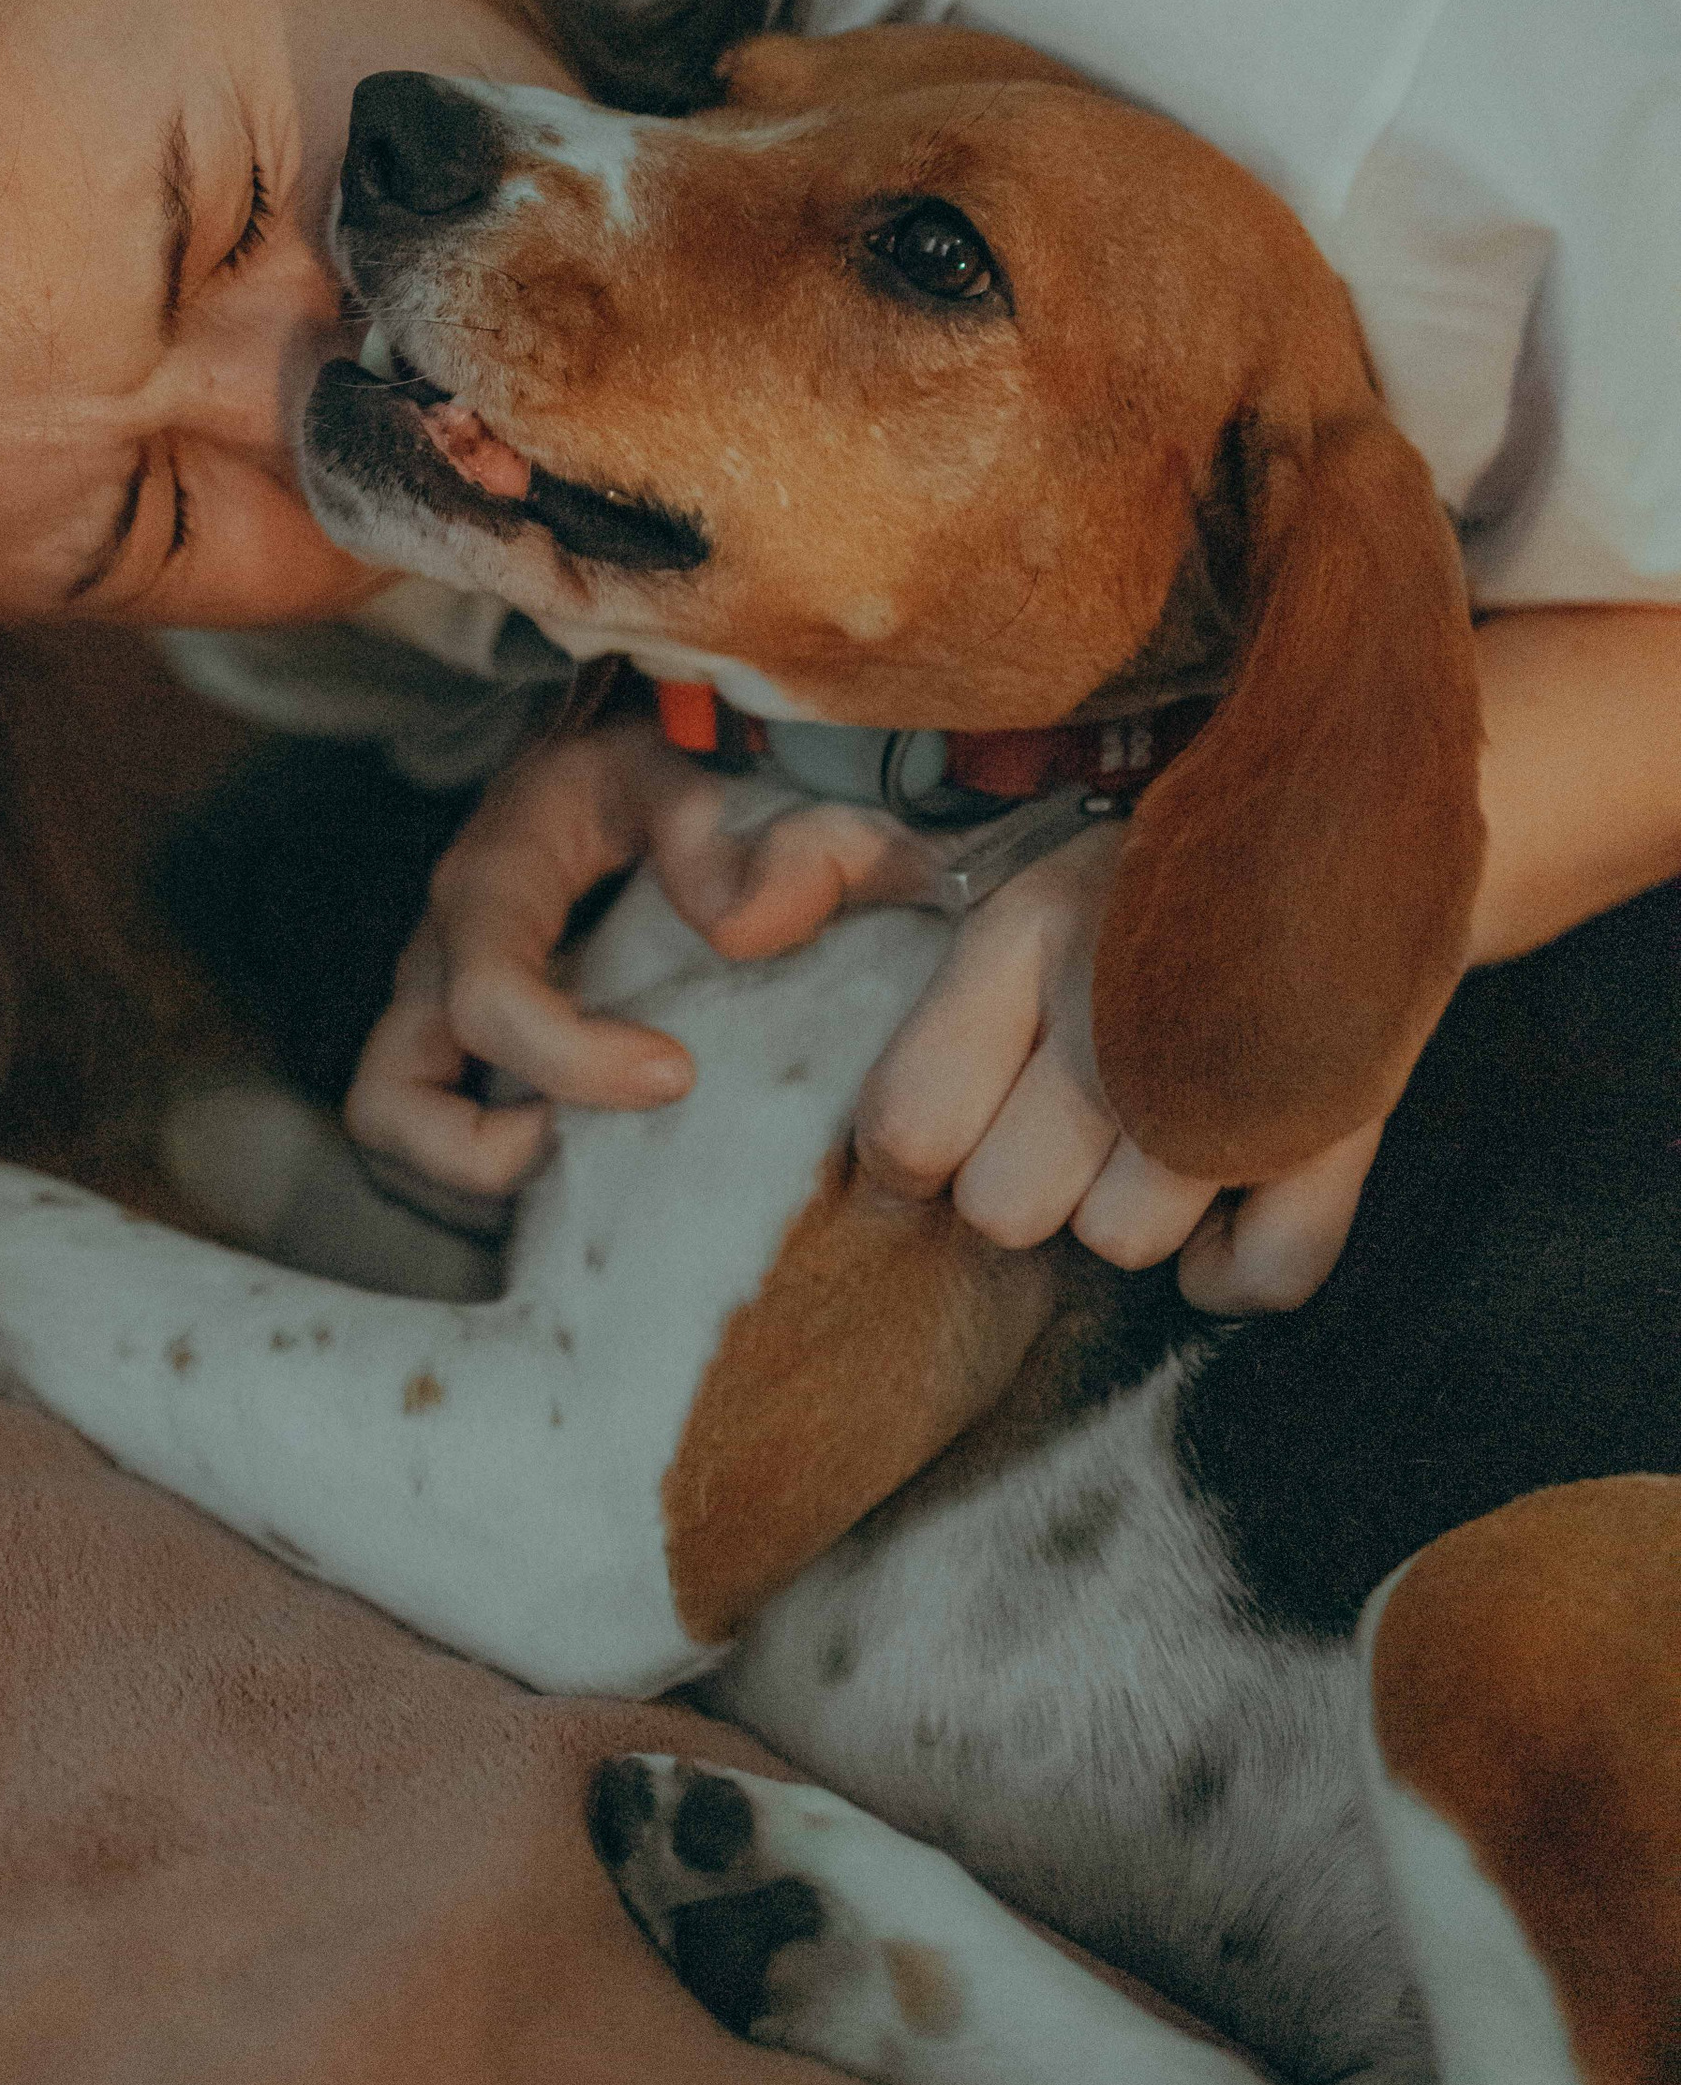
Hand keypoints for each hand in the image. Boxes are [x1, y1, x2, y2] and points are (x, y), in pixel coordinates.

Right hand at [345, 714, 934, 1198]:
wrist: (603, 760)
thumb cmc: (639, 767)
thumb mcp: (679, 770)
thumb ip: (714, 834)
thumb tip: (744, 928)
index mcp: (488, 887)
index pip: (488, 1001)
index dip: (572, 1064)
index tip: (678, 1073)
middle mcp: (438, 957)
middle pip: (389, 1102)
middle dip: (486, 1155)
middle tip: (598, 1140)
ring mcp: (436, 1005)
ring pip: (394, 1130)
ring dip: (480, 1170)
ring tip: (592, 1148)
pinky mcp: (455, 1039)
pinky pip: (439, 1129)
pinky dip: (496, 1162)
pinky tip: (593, 1140)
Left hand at [853, 821, 1384, 1312]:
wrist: (1350, 806)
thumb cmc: (1122, 861)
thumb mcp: (971, 840)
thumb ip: (816, 864)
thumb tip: (733, 925)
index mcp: (1028, 930)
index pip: (908, 1127)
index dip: (908, 1152)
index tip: (939, 1127)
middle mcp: (1124, 1003)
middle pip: (1007, 1212)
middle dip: (1020, 1184)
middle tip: (1060, 1122)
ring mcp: (1244, 1069)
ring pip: (1124, 1245)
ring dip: (1127, 1212)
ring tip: (1144, 1133)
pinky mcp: (1348, 1120)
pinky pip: (1261, 1278)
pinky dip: (1237, 1264)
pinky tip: (1223, 1195)